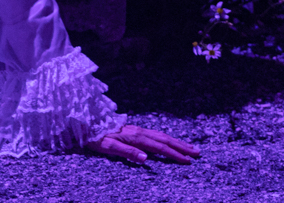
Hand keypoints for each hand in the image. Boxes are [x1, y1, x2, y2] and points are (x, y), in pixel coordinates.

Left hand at [83, 124, 200, 164]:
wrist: (85, 122)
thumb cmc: (95, 136)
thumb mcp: (107, 147)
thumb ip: (126, 152)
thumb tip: (146, 159)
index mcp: (135, 137)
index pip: (159, 147)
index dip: (174, 154)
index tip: (188, 161)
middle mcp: (138, 131)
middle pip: (164, 139)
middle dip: (181, 146)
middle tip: (198, 153)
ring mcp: (136, 129)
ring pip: (161, 135)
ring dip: (176, 141)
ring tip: (189, 147)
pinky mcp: (133, 130)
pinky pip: (155, 134)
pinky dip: (166, 138)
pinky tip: (169, 141)